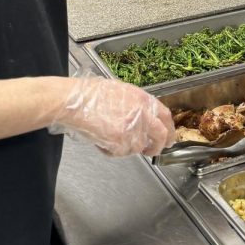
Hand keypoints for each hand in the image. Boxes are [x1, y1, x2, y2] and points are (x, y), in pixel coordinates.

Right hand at [52, 77, 175, 156]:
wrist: (75, 101)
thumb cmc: (91, 94)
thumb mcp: (121, 91)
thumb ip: (136, 105)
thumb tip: (143, 118)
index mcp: (143, 99)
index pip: (165, 117)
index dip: (169, 130)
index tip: (169, 138)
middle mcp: (142, 114)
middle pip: (160, 136)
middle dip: (158, 147)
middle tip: (153, 151)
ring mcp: (133, 129)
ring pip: (137, 147)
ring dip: (126, 147)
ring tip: (109, 136)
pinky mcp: (120, 142)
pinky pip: (120, 153)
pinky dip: (110, 151)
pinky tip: (100, 139)